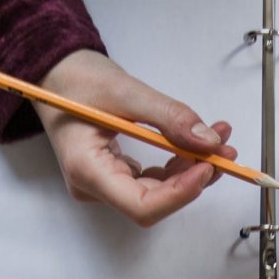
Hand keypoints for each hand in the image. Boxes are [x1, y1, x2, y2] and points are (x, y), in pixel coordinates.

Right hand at [36, 50, 232, 227]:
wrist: (55, 73)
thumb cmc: (75, 79)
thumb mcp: (126, 91)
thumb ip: (169, 117)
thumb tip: (208, 142)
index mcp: (87, 170)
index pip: (142, 205)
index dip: (180, 193)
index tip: (208, 165)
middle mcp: (94, 186)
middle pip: (154, 202)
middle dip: (193, 178)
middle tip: (224, 150)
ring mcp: (104, 182)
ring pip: (158, 192)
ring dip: (191, 170)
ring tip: (217, 140)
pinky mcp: (115, 173)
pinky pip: (153, 179)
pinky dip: (179, 163)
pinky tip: (196, 144)